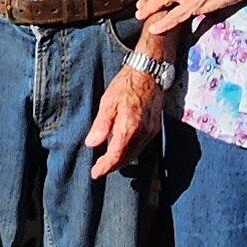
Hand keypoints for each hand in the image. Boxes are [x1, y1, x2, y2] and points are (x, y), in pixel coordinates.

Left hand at [87, 61, 163, 178]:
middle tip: (98, 169)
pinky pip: (142, 146)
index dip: (105, 167)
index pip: (116, 155)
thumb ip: (101, 125)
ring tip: (107, 162)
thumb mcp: (108, 102)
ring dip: (122, 161)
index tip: (95, 173)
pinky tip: (122, 149)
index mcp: (129, 127)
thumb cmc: (126, 85)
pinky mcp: (155, 127)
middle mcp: (143, 133)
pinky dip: (130, 151)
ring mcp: (151, 131)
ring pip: (136, 154)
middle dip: (112, 166)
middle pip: (127, 158)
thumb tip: (92, 143)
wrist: (149, 72)